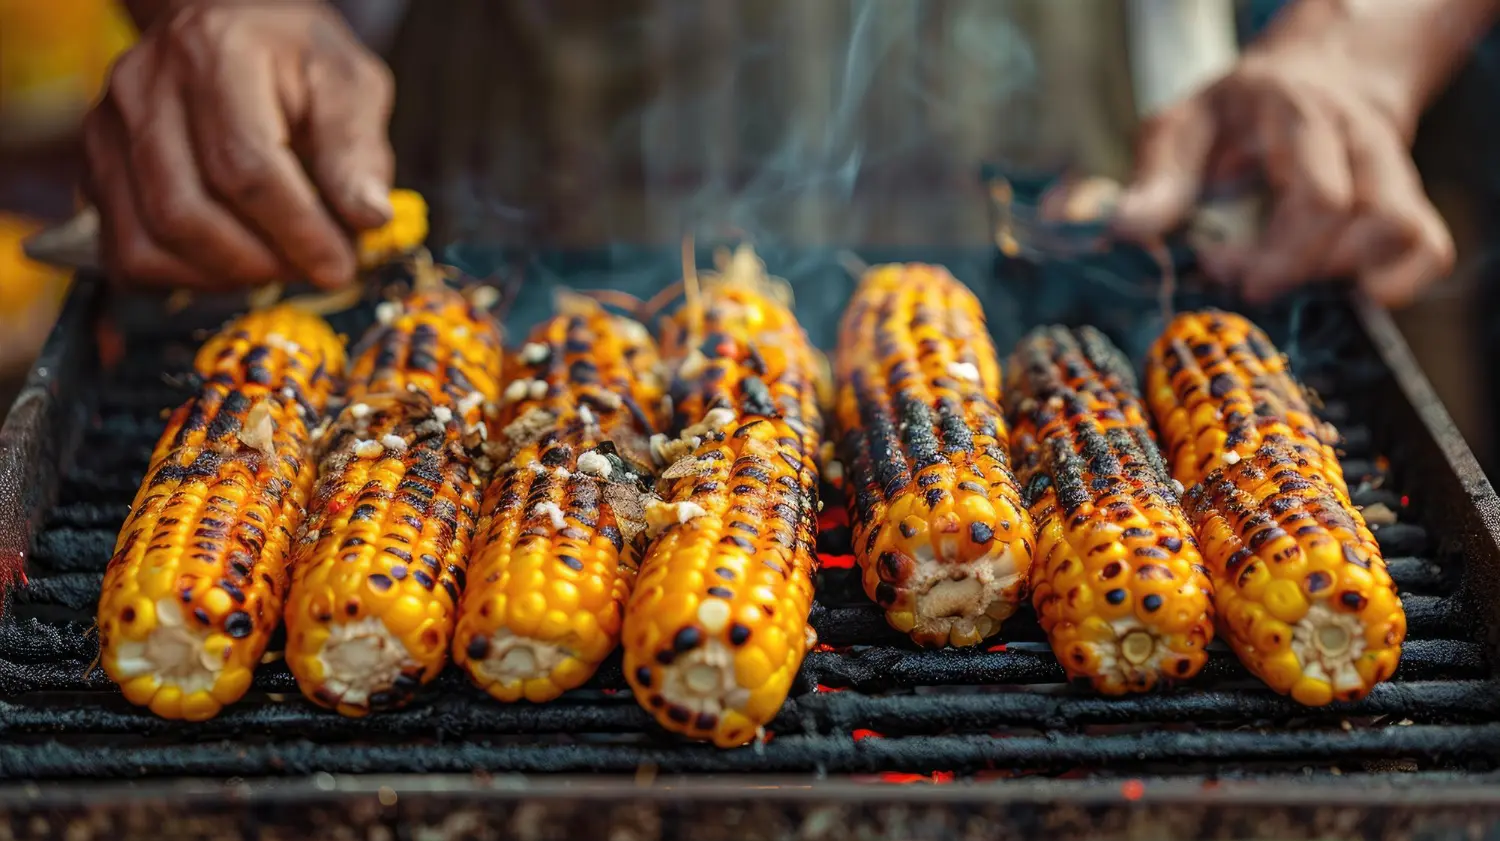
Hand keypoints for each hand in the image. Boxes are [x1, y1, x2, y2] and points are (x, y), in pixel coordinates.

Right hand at [82, 2, 395, 290]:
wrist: (230, 26)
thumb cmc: (296, 59)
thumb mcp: (349, 84)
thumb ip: (358, 149)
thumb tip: (369, 218)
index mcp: (216, 54)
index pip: (248, 167)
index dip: (298, 231)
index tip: (340, 265)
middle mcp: (146, 87)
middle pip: (187, 212)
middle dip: (260, 262)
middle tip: (310, 270)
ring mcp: (110, 126)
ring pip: (150, 241)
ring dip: (223, 277)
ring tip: (276, 266)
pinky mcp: (97, 165)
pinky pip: (125, 250)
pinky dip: (183, 277)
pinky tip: (231, 266)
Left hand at [1113, 13, 1455, 306]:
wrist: (1315, 76)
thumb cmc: (1238, 113)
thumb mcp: (1182, 126)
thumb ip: (1158, 177)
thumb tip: (1126, 230)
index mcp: (1299, 115)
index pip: (1319, 196)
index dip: (1276, 252)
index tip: (1222, 268)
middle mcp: (1358, 138)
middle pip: (1367, 220)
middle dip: (1299, 267)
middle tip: (1244, 279)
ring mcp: (1392, 168)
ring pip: (1404, 233)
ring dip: (1342, 275)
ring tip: (1285, 276)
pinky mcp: (1408, 198)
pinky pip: (1428, 248)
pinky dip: (1394, 282)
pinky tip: (1342, 292)